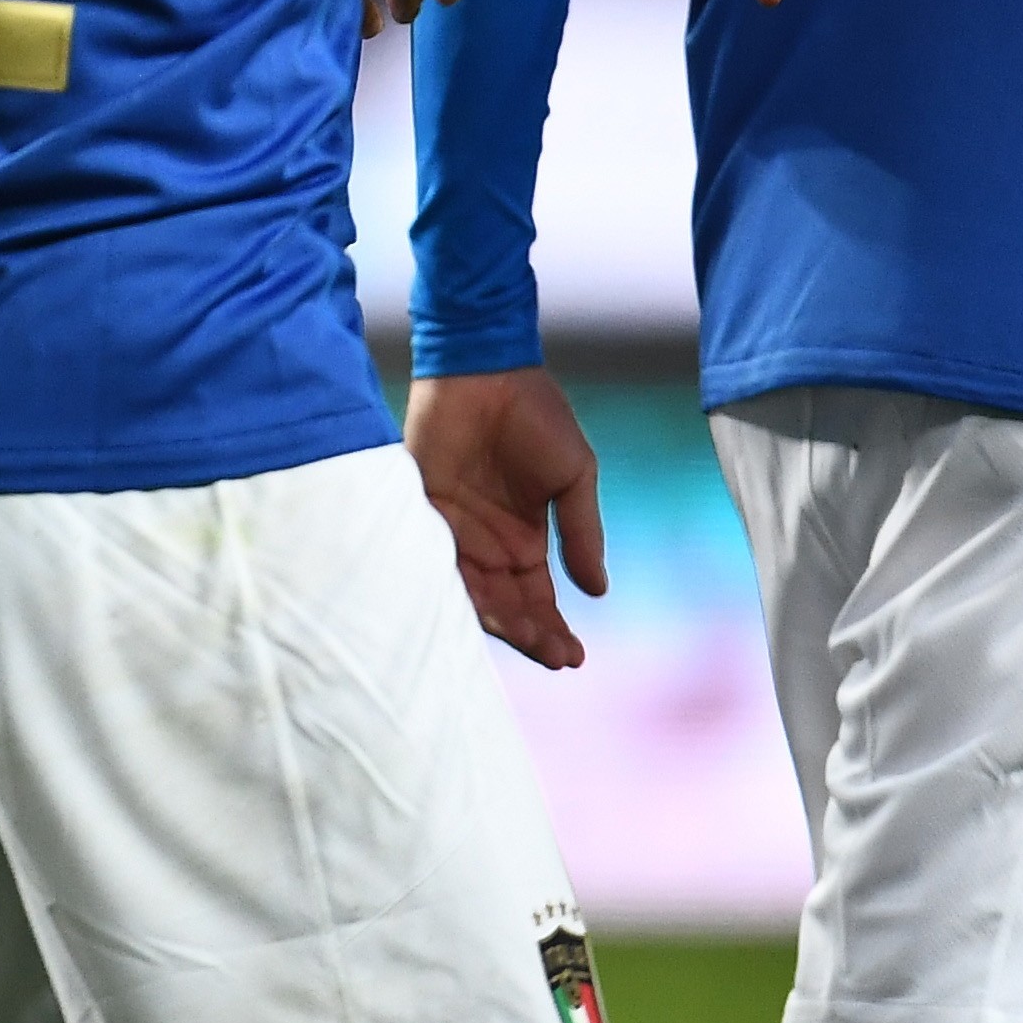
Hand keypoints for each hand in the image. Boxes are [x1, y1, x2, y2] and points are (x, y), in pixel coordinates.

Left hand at [405, 366, 607, 668]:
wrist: (489, 366)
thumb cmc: (537, 415)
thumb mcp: (574, 476)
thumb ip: (582, 531)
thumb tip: (598, 592)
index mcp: (524, 540)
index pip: (537, 600)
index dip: (553, 630)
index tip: (575, 657)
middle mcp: (488, 542)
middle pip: (505, 605)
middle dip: (529, 634)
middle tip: (553, 655)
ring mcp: (454, 526)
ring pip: (472, 590)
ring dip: (498, 618)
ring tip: (526, 637)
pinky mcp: (423, 505)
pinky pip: (435, 555)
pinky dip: (457, 583)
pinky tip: (482, 606)